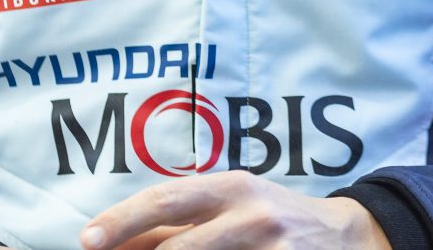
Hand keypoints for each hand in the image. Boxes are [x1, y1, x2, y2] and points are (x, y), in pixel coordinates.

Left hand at [80, 172, 392, 249]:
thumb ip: (177, 225)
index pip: (166, 200)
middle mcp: (250, 214)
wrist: (345, 237)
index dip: (123, 221)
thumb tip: (113, 240)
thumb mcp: (230, 208)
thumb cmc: (272, 219)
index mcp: (231, 188)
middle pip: (178, 247)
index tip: (88, 240)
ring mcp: (269, 247)